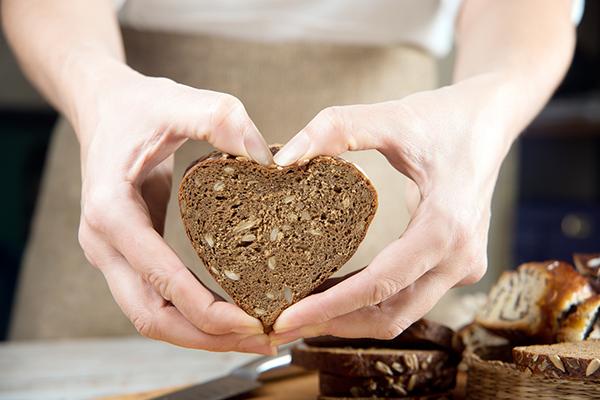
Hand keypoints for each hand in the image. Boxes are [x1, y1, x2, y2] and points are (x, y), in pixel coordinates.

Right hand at [74, 61, 274, 352]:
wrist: (105, 107)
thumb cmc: (140, 106)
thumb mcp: (178, 101)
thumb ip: (219, 119)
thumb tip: (267, 159)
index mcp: (111, 211)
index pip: (160, 279)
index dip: (207, 310)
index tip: (254, 321)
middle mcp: (104, 243)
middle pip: (152, 316)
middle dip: (208, 337)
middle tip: (264, 340)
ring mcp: (112, 254)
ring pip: (153, 316)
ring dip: (202, 335)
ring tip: (255, 336)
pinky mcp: (128, 255)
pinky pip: (158, 298)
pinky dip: (193, 314)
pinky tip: (231, 314)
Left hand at [270, 73, 516, 342]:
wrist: (490, 119)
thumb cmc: (444, 118)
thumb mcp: (390, 117)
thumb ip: (336, 129)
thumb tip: (283, 160)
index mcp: (447, 227)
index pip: (380, 284)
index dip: (329, 306)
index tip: (285, 319)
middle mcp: (460, 258)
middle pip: (391, 313)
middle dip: (333, 323)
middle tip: (282, 326)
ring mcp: (463, 267)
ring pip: (401, 312)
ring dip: (351, 318)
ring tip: (300, 313)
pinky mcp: (456, 266)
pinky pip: (409, 296)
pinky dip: (370, 302)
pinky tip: (332, 294)